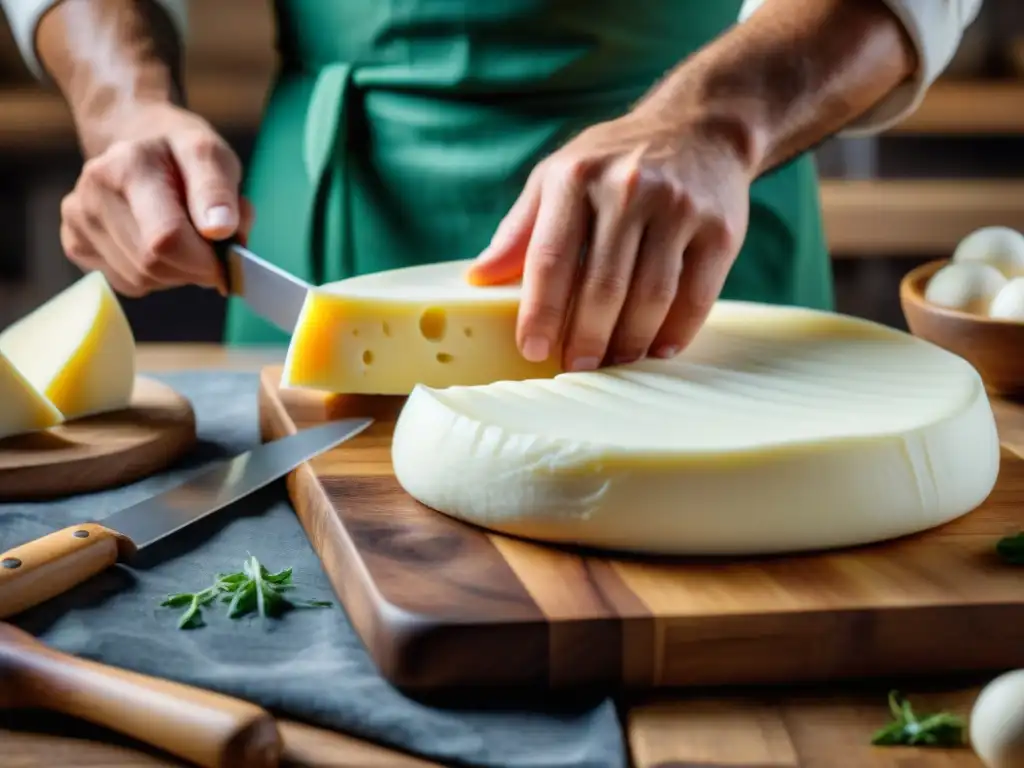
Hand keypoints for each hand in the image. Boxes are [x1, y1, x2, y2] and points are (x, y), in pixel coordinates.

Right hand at [59, 103, 253, 296]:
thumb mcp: (213, 156)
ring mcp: (78, 219)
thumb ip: (218, 191)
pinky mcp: (74, 242)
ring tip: (183, 237)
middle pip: (153, 264)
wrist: (135, 140)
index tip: (227, 256)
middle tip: (208, 244)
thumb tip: (220, 230)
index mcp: (128, 165)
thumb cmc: (181, 153)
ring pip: (140, 279)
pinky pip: (126, 283)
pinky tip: (156, 244)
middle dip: (192, 266)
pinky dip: (154, 276)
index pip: (167, 238)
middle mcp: (93, 192)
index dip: (205, 260)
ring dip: (175, 272)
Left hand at [468, 111, 750, 370]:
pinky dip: (676, 332)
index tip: (532, 350)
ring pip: (651, 297)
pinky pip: (695, 296)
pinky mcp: (720, 230)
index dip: (540, 312)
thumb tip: (478, 278)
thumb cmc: (615, 162)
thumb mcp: (558, 177)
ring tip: (615, 363)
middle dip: (586, 338)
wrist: (701, 127)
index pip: (550, 258)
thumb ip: (520, 229)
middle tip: (576, 368)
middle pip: (602, 285)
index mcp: (577, 177)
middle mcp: (628, 188)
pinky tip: (658, 348)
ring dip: (629, 342)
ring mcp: (679, 208)